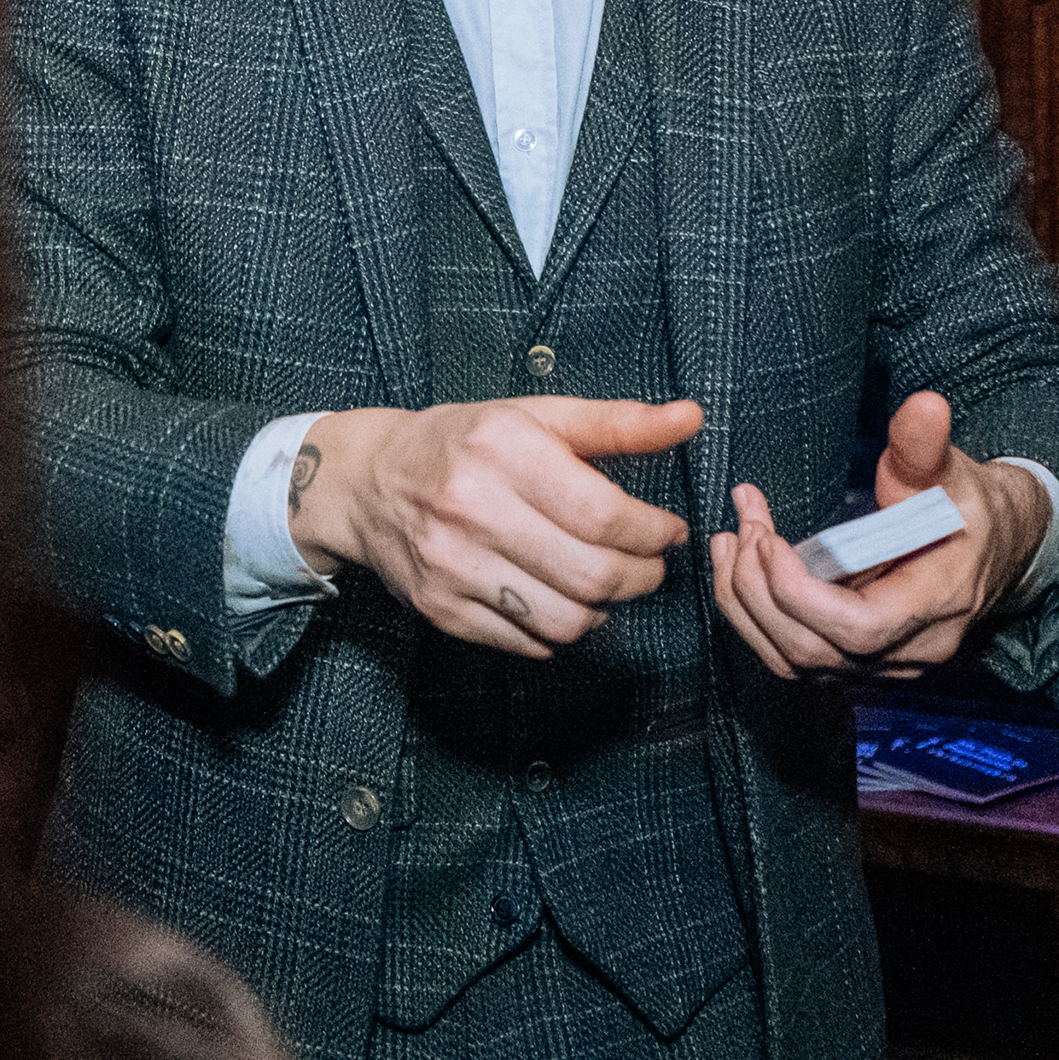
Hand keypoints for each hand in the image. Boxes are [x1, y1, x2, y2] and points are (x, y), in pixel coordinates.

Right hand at [289, 396, 701, 657]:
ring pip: (563, 620)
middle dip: (640, 578)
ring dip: (603, 610)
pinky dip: (558, 632)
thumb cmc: (463, 443)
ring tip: (606, 585)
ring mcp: (452, 566)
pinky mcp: (440, 609)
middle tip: (649, 567)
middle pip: (590, 573)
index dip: (651, 532)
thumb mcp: (537, 416)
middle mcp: (471, 508)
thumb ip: (618, 423)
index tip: (667, 532)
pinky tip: (561, 601)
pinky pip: (525, 642)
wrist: (368, 482)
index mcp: (502, 449)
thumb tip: (690, 419)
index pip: (603, 513)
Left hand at [706, 391, 1051, 680]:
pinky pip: (794, 654)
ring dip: (746, 605)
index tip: (766, 537)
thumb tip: (924, 405)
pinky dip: (756, 615)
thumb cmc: (969, 507)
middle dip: (759, 590)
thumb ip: (925, 445)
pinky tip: (739, 567)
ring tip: (727, 542)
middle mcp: (909, 650)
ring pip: (793, 661)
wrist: (994, 547)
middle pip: (813, 651)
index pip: (859, 628)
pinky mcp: (857, 660)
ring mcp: (882, 664)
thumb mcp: (951, 471)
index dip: (800, 592)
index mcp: (937, 603)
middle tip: (741, 527)